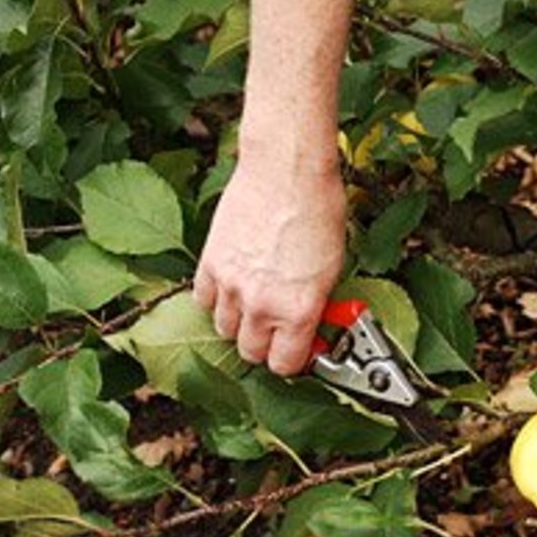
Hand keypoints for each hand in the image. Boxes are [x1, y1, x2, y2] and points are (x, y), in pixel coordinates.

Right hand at [194, 148, 345, 375]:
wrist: (286, 171)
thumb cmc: (317, 210)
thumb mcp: (333, 267)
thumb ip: (316, 304)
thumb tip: (312, 325)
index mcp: (298, 310)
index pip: (284, 365)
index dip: (293, 361)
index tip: (297, 351)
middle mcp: (262, 304)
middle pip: (250, 353)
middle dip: (265, 345)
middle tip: (277, 329)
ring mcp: (231, 286)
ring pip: (223, 329)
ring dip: (239, 323)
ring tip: (256, 304)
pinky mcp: (209, 264)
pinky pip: (202, 300)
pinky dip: (216, 299)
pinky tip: (233, 285)